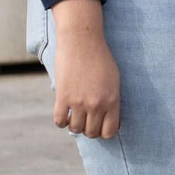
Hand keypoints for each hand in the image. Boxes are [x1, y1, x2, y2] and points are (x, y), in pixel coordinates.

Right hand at [50, 0, 120, 139]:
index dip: (105, 132)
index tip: (101, 126)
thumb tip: (112, 121)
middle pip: (92, 133)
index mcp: (112, 100)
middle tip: (87, 120)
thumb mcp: (114, 80)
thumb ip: (112, 100)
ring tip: (76, 115)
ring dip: (75, 125)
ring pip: (75, 129)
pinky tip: (65, 113)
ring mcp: (79, 102)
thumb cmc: (101, 59)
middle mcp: (96, 104)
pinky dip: (61, 121)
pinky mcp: (63, 97)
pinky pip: (59, 121)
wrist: (82, 42)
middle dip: (90, 129)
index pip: (110, 131)